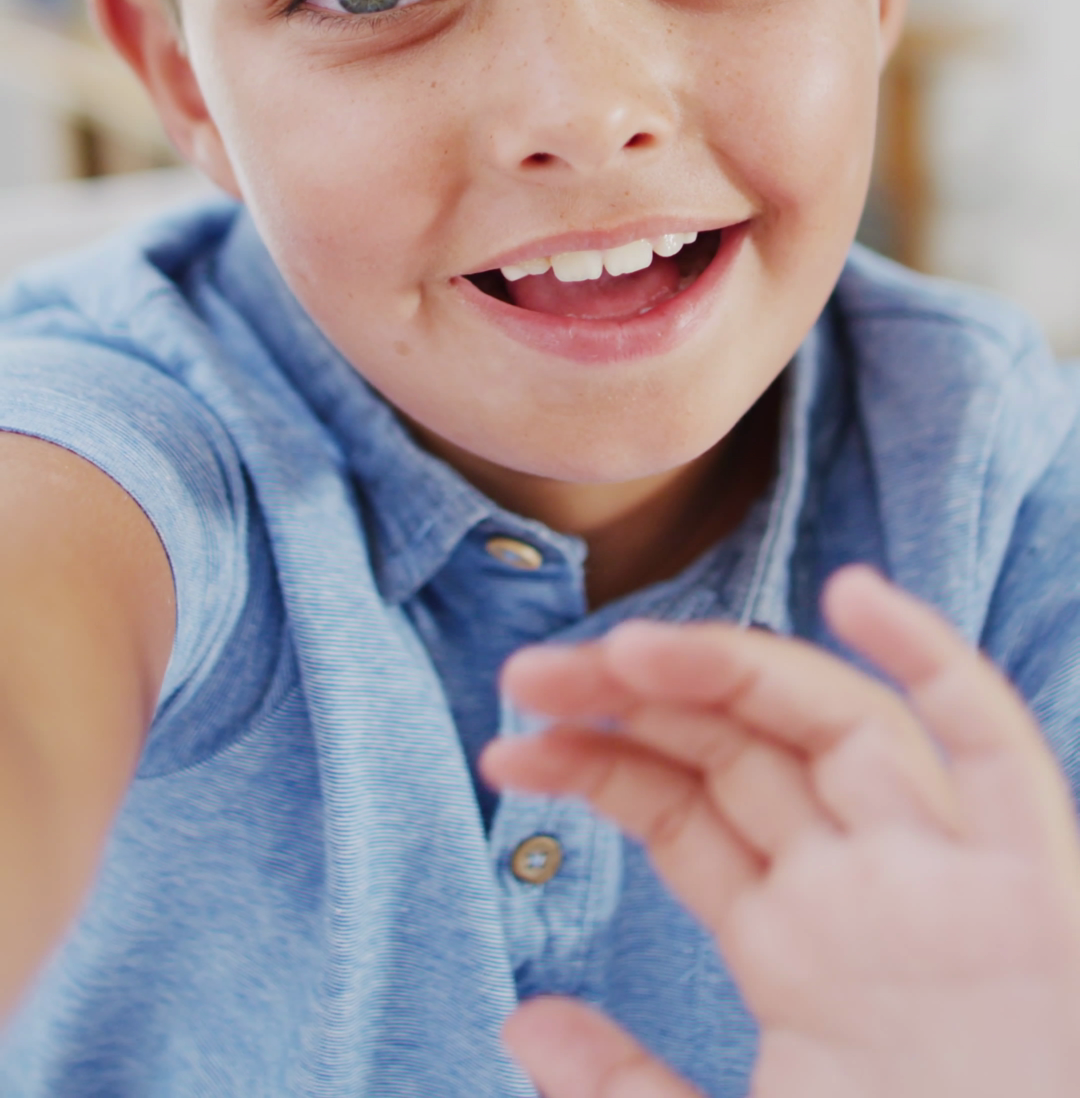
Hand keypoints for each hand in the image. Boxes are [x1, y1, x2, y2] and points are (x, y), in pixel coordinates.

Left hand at [481, 566, 1079, 1097]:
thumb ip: (625, 1087)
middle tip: (524, 674)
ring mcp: (943, 876)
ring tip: (629, 648)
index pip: (681, 812)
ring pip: (836, 721)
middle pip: (739, 747)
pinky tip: (856, 594)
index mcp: (793, 947)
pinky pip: (989, 743)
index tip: (505, 745)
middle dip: (633, 697)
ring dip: (736, 666)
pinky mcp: (1032, 881)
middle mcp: (862, 889)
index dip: (593, 764)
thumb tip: (520, 1020)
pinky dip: (934, 658)